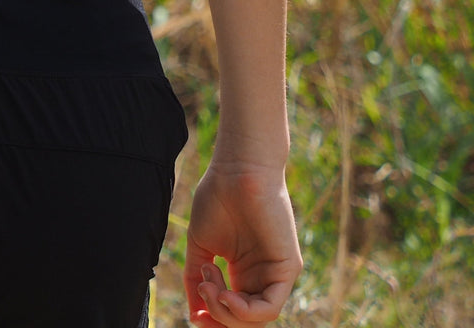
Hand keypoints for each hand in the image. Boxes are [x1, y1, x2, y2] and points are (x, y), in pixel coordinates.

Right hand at [183, 160, 301, 325]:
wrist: (235, 170)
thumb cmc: (217, 199)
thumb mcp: (201, 245)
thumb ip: (196, 278)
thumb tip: (194, 315)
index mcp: (243, 272)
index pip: (234, 312)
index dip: (215, 318)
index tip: (195, 315)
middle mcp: (261, 277)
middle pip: (245, 320)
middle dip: (219, 317)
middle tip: (202, 293)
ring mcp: (275, 274)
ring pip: (257, 319)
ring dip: (227, 311)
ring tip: (211, 286)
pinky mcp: (288, 268)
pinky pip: (270, 307)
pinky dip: (246, 311)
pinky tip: (227, 294)